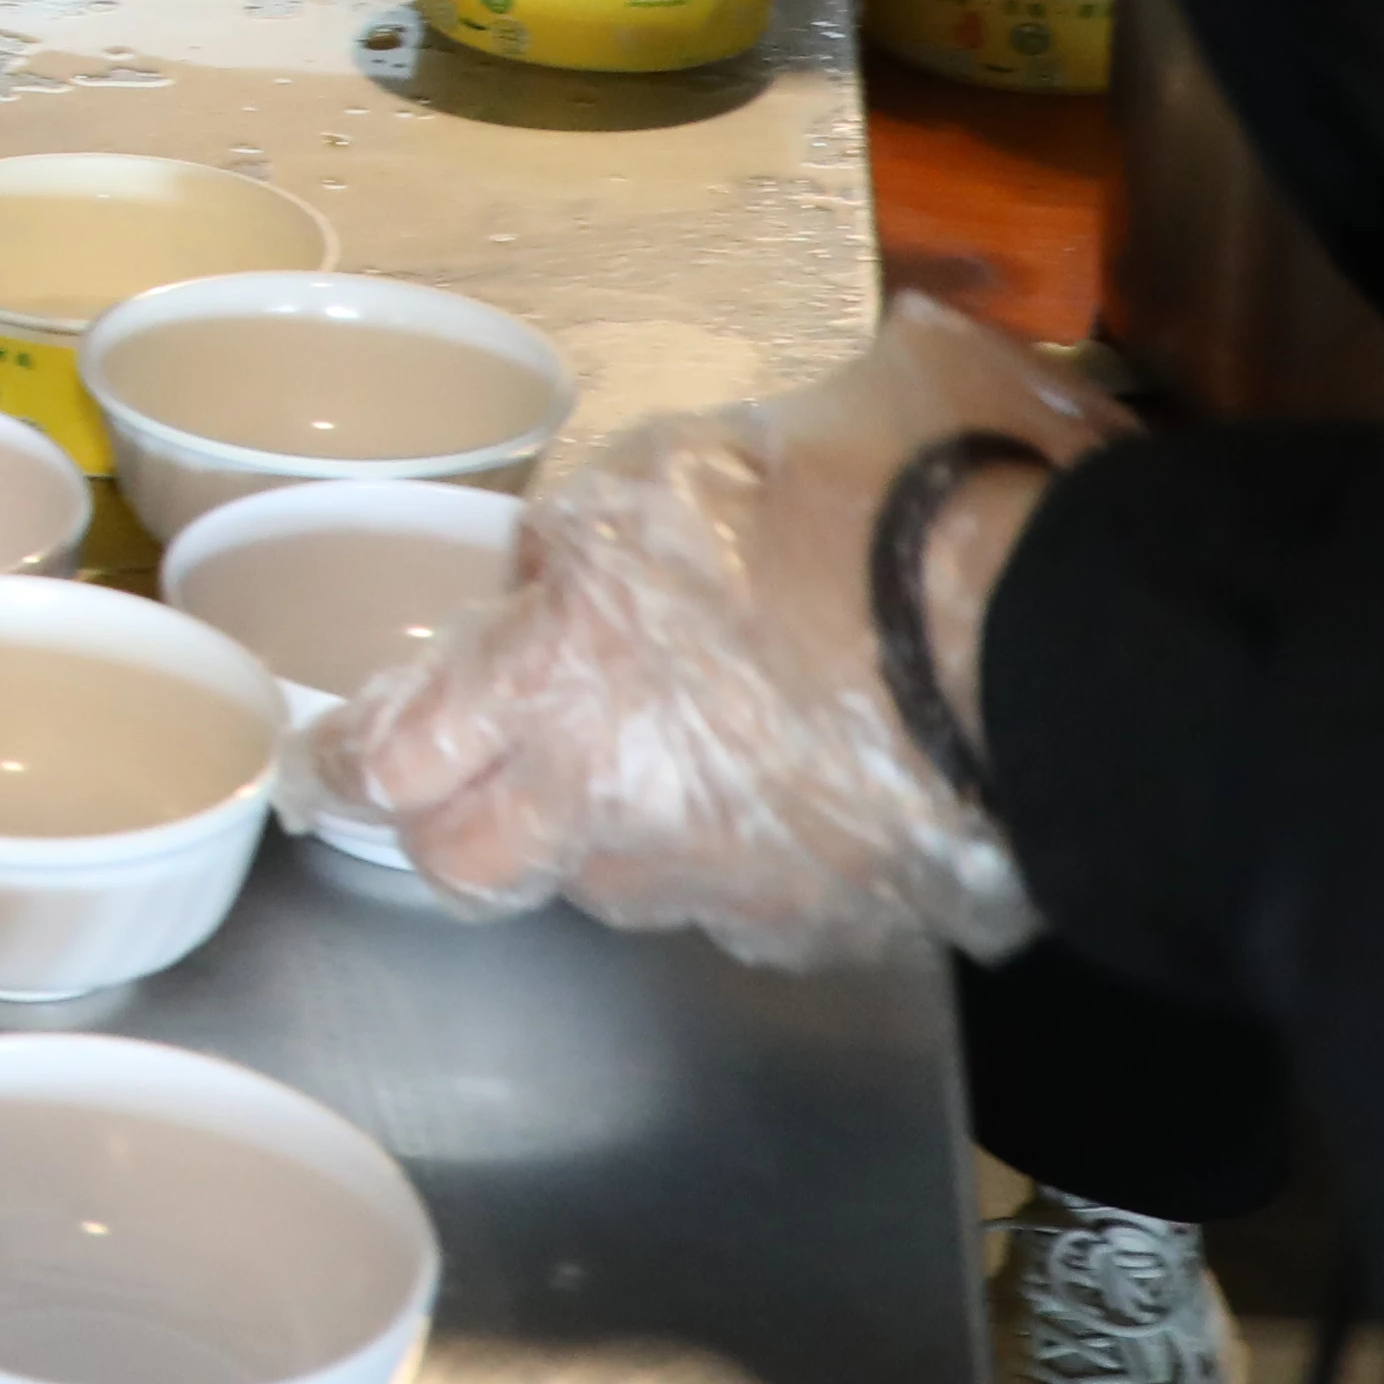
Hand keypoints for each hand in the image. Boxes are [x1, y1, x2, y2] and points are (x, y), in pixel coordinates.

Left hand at [330, 297, 1112, 969]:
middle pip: (465, 867)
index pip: (393, 757)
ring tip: (658, 768)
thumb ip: (596, 520)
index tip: (329, 759)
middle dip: (454, 830)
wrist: (1055, 642)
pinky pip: (742, 909)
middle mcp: (610, 803)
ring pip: (608, 892)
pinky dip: (741, 867)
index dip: (346, 761)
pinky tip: (784, 802)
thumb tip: (557, 559)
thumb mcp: (694, 460)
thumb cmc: (875, 509)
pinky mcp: (826, 923)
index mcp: (553, 678)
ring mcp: (719, 880)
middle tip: (477, 782)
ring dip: (608, 842)